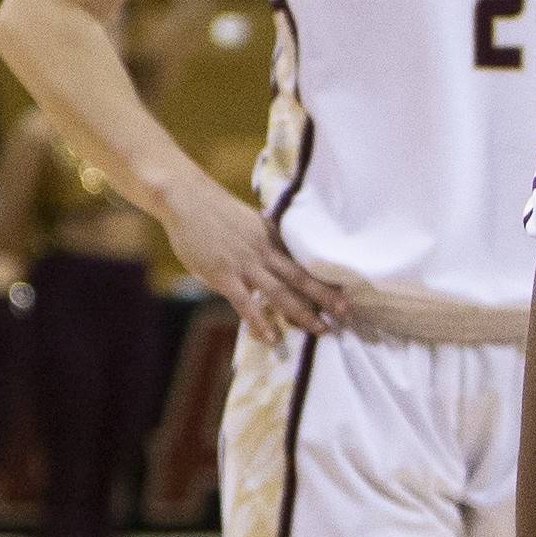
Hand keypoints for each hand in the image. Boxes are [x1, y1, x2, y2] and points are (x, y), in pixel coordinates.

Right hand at [162, 173, 353, 342]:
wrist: (188, 200)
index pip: (304, 262)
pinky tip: (272, 337)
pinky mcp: (224, 275)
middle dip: (326, 297)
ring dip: (302, 312)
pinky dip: (260, 321)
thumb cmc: (215, 212)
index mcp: (272, 237)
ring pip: (280, 292)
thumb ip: (263, 241)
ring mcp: (245, 264)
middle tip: (347, 314)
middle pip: (301, 277)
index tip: (346, 293)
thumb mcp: (249, 224)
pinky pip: (246, 302)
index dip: (325, 278)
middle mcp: (265, 251)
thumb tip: (275, 258)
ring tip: (321, 329)